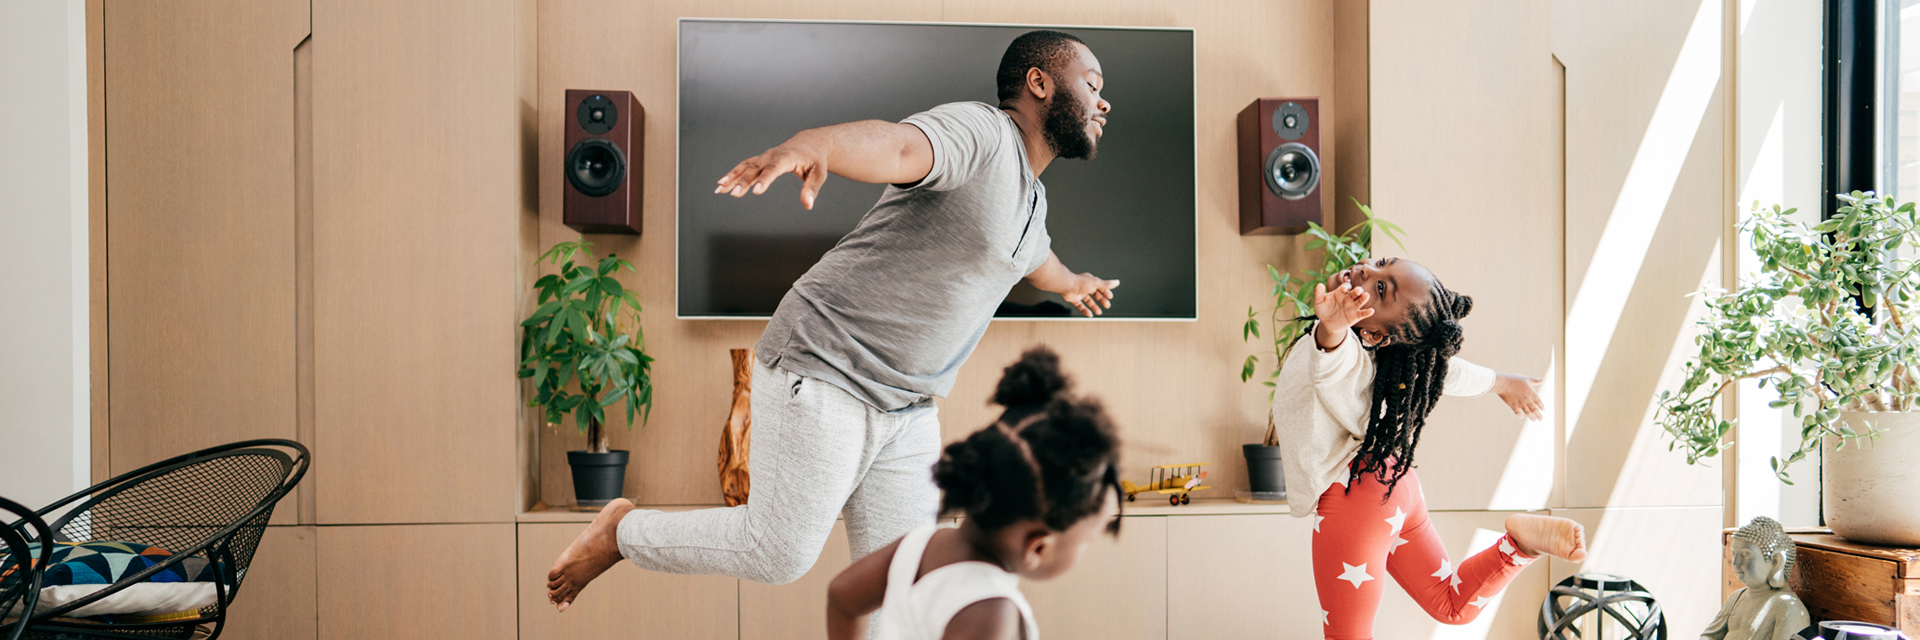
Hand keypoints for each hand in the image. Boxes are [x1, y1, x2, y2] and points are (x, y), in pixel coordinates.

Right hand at [714, 141, 830, 208]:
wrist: (809, 143)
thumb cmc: (815, 160)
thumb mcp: (819, 174)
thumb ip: (812, 189)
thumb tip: (808, 205)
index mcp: (787, 157)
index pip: (774, 169)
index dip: (764, 179)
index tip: (756, 191)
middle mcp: (772, 155)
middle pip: (755, 168)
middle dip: (744, 181)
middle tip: (734, 194)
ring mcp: (764, 157)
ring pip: (745, 166)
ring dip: (732, 177)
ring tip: (719, 189)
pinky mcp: (760, 160)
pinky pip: (744, 166)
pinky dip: (732, 174)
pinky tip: (722, 184)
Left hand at [1060, 275, 1118, 316]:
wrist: (1066, 285)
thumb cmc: (1080, 282)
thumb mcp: (1096, 283)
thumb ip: (1106, 284)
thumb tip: (1117, 282)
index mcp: (1091, 281)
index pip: (1100, 287)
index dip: (1106, 292)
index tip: (1110, 297)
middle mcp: (1085, 286)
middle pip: (1095, 295)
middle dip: (1101, 300)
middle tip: (1107, 305)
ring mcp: (1079, 293)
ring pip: (1088, 301)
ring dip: (1094, 307)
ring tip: (1099, 312)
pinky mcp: (1074, 299)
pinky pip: (1080, 306)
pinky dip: (1085, 310)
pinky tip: (1090, 315)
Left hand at [1312, 282, 1371, 333]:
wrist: (1327, 323)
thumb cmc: (1324, 309)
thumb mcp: (1319, 302)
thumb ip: (1318, 293)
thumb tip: (1319, 284)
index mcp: (1340, 292)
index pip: (1345, 287)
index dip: (1345, 287)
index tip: (1344, 288)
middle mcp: (1349, 298)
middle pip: (1355, 292)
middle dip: (1357, 290)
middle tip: (1358, 290)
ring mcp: (1353, 306)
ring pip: (1361, 301)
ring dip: (1364, 298)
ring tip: (1366, 295)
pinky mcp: (1356, 316)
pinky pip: (1363, 313)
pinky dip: (1367, 312)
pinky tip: (1371, 311)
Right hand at [1492, 372, 1544, 420]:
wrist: (1503, 383)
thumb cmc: (1514, 379)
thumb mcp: (1526, 378)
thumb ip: (1536, 381)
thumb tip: (1544, 379)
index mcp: (1531, 393)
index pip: (1538, 402)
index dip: (1541, 406)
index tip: (1543, 410)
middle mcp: (1527, 400)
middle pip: (1534, 409)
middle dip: (1538, 415)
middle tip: (1541, 419)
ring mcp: (1520, 403)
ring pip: (1527, 412)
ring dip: (1531, 417)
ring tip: (1534, 420)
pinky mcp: (1513, 405)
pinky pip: (1517, 412)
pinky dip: (1519, 415)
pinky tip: (1520, 416)